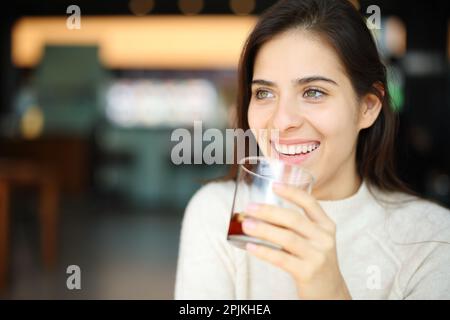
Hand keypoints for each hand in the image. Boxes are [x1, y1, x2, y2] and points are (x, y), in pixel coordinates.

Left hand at [242, 183, 351, 299]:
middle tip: (249, 208)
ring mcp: (317, 256)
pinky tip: (250, 247)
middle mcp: (324, 239)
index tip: (274, 185)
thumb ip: (298, 226)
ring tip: (246, 225)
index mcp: (326, 226)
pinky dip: (264, 252)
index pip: (310, 203)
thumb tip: (263, 212)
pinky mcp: (307, 272)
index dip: (292, 192)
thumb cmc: (315, 259)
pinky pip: (282, 259)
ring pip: (287, 238)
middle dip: (269, 211)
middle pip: (293, 219)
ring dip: (263, 230)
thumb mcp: (315, 239)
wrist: (329, 291)